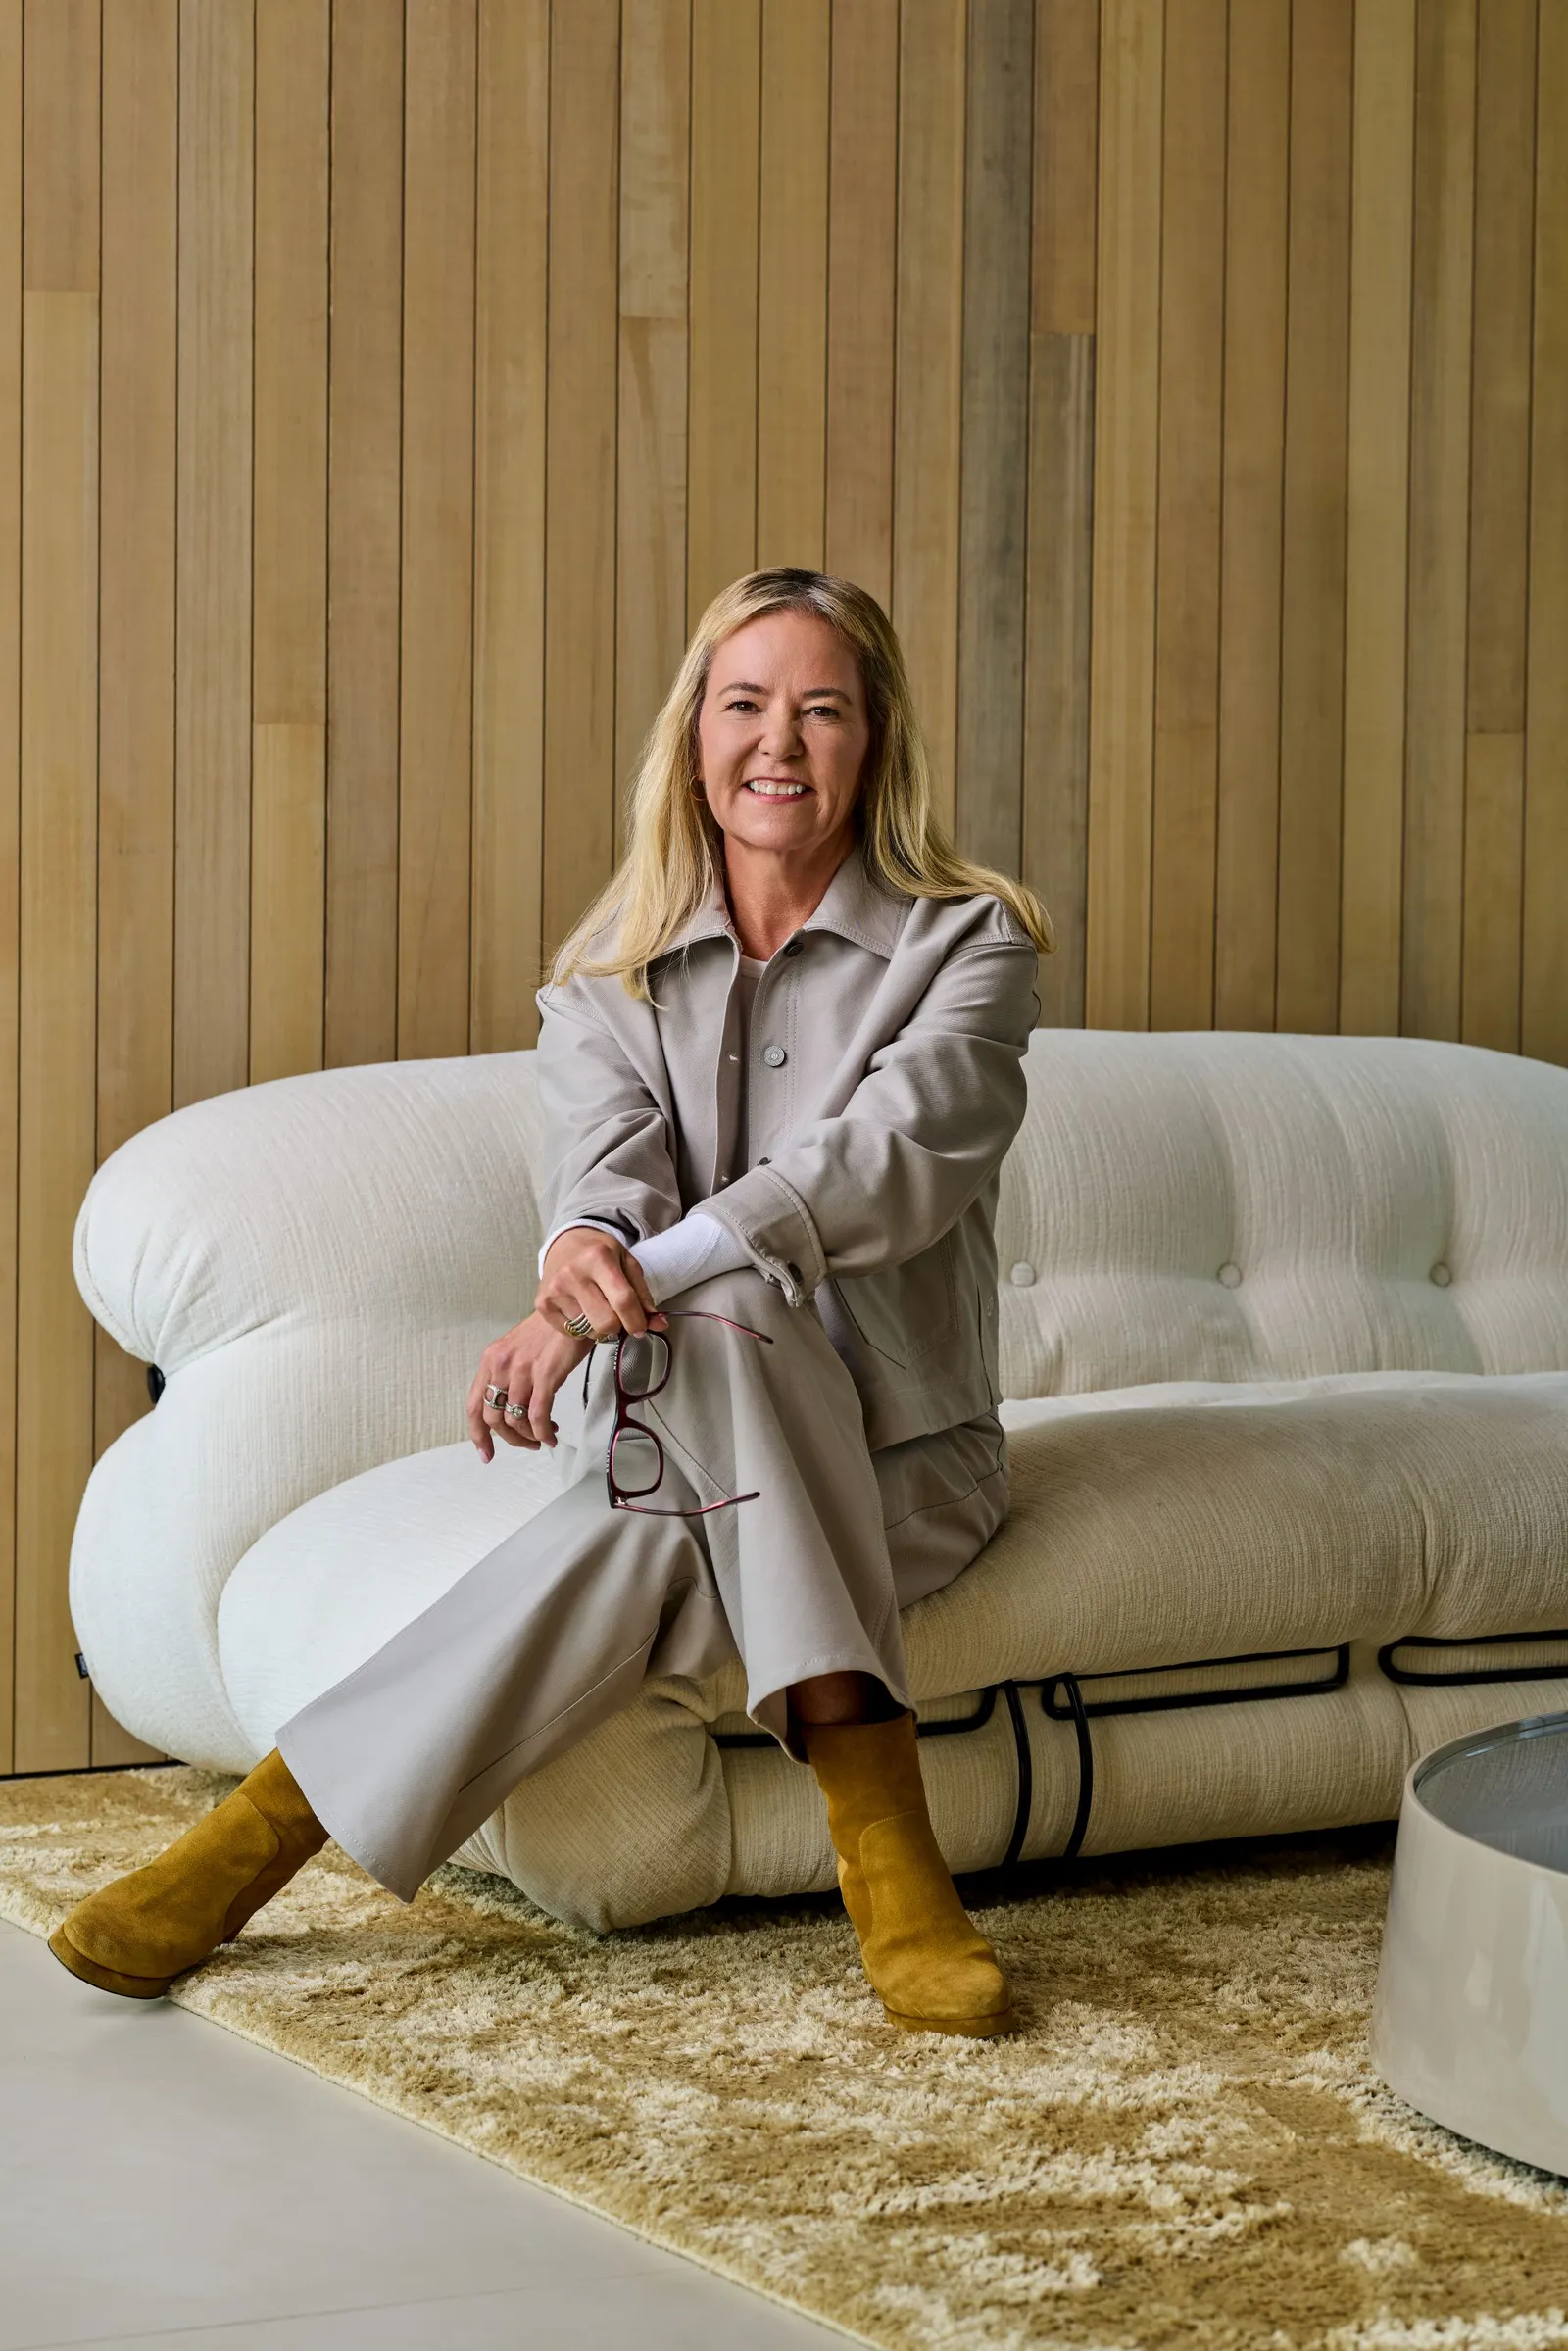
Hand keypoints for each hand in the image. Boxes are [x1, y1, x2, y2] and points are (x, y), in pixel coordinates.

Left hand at [466, 1313, 590, 1460]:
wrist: (573, 1307)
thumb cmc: (550, 1330)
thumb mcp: (517, 1350)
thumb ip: (508, 1374)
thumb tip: (511, 1407)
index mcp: (490, 1360)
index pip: (474, 1405)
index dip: (478, 1434)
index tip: (485, 1454)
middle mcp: (500, 1365)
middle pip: (493, 1418)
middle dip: (510, 1439)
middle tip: (527, 1444)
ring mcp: (521, 1370)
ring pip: (516, 1421)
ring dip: (530, 1437)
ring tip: (545, 1437)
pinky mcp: (544, 1375)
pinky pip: (538, 1416)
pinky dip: (544, 1432)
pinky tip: (552, 1435)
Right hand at [536, 1227, 666, 1344]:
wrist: (565, 1243)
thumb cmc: (600, 1253)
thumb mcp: (627, 1263)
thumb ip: (643, 1295)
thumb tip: (659, 1324)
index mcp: (598, 1258)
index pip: (623, 1301)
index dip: (637, 1321)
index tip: (641, 1328)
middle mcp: (573, 1273)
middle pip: (606, 1322)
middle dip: (618, 1326)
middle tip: (617, 1316)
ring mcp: (555, 1290)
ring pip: (589, 1330)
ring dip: (599, 1326)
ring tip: (597, 1307)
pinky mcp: (543, 1304)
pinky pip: (571, 1331)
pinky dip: (581, 1327)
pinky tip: (580, 1308)